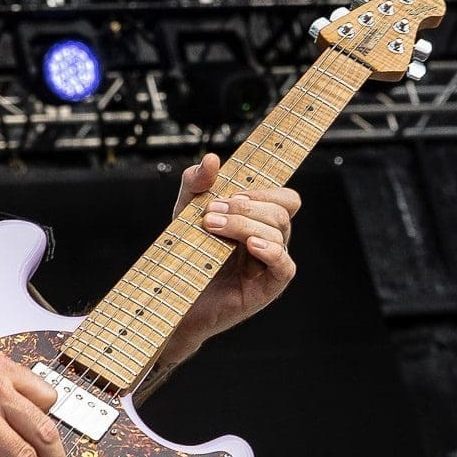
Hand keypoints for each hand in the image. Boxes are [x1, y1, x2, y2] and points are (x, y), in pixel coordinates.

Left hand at [165, 152, 300, 359]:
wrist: (171, 297)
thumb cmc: (184, 256)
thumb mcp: (184, 213)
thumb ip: (196, 184)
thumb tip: (213, 160)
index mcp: (258, 221)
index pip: (283, 197)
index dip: (264, 190)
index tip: (231, 193)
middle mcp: (270, 240)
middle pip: (280, 210)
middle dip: (246, 207)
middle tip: (211, 213)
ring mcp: (271, 264)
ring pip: (278, 231)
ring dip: (245, 224)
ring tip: (211, 227)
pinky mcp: (268, 287)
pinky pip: (285, 265)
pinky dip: (270, 250)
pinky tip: (251, 245)